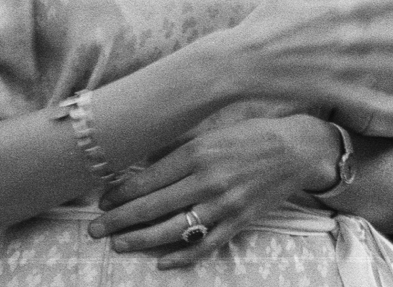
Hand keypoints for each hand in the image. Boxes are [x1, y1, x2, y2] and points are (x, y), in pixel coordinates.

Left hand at [89, 115, 338, 269]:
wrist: (297, 149)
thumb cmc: (252, 134)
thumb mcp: (212, 131)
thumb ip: (178, 148)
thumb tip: (144, 164)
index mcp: (197, 153)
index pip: (148, 179)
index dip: (121, 194)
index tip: (103, 202)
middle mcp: (207, 180)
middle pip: (153, 206)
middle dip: (119, 220)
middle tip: (95, 230)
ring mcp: (224, 204)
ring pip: (173, 229)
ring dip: (141, 239)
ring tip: (118, 245)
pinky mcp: (239, 221)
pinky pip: (206, 244)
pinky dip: (183, 256)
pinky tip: (162, 261)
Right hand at [213, 0, 392, 130]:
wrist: (236, 61)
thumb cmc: (262, 25)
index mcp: (333, 10)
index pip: (380, 2)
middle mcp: (339, 36)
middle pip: (390, 36)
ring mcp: (333, 64)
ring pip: (383, 66)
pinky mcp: (324, 88)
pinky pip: (362, 98)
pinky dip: (386, 104)